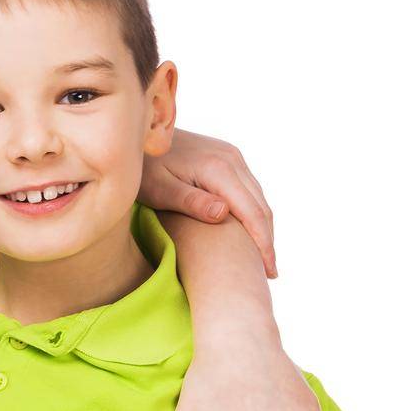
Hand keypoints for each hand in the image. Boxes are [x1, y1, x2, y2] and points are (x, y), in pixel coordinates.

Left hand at [140, 130, 275, 277]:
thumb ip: (190, 201)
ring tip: (263, 259)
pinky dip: (253, 213)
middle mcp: (232, 159)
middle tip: (270, 274)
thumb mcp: (159, 189)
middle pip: (261, 206)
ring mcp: (232, 157)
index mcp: (219, 169)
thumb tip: (223, 214)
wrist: (140, 136)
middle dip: (268, 240)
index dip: (263, 243)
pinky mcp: (227, 159)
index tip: (268, 271)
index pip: (252, 212)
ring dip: (263, 228)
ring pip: (257, 198)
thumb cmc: (143, 168)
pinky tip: (249, 233)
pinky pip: (248, 190)